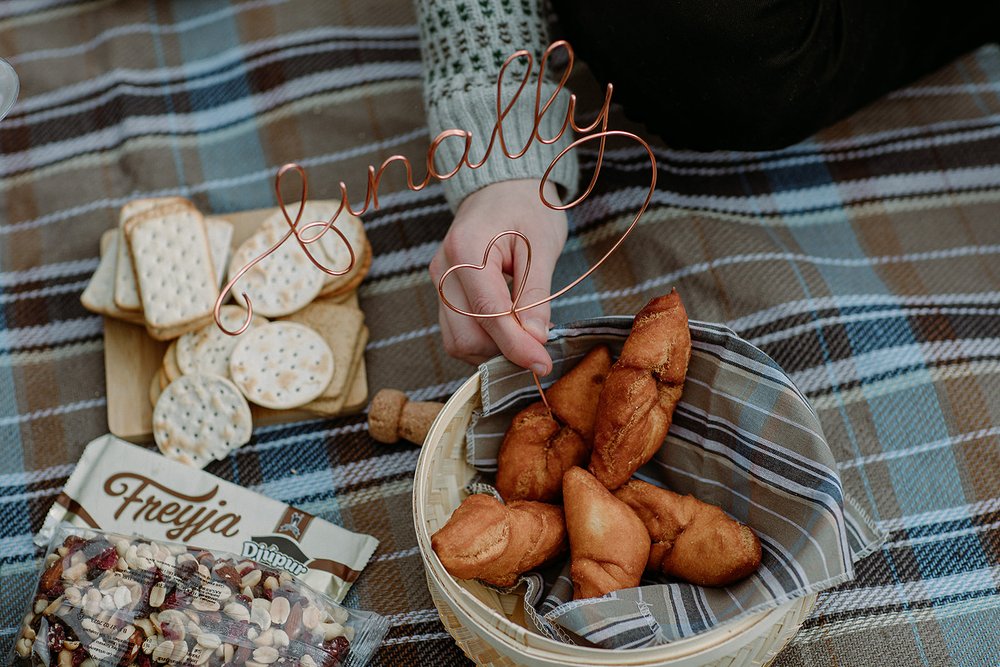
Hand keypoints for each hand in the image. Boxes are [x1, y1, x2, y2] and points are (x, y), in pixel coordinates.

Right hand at [429, 179, 567, 373]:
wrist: (502, 188)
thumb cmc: (526, 208)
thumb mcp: (542, 245)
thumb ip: (536, 294)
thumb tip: (536, 340)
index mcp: (466, 251)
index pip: (489, 314)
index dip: (516, 346)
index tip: (542, 364)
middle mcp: (443, 270)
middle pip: (466, 336)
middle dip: (503, 350)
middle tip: (538, 347)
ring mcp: (438, 282)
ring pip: (457, 341)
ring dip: (492, 349)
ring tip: (523, 333)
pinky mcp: (442, 292)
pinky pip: (457, 332)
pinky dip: (484, 340)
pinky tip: (508, 327)